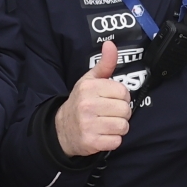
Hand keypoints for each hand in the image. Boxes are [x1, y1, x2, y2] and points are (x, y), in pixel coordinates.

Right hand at [52, 38, 131, 157]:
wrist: (61, 129)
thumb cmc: (80, 102)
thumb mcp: (89, 80)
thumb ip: (105, 63)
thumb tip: (110, 44)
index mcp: (89, 88)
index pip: (123, 91)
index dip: (122, 97)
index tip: (113, 99)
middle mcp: (88, 105)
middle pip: (125, 110)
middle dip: (122, 113)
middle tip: (111, 113)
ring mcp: (89, 125)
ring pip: (123, 126)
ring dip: (119, 127)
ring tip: (107, 124)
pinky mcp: (91, 142)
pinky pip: (117, 141)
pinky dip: (113, 140)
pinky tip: (103, 134)